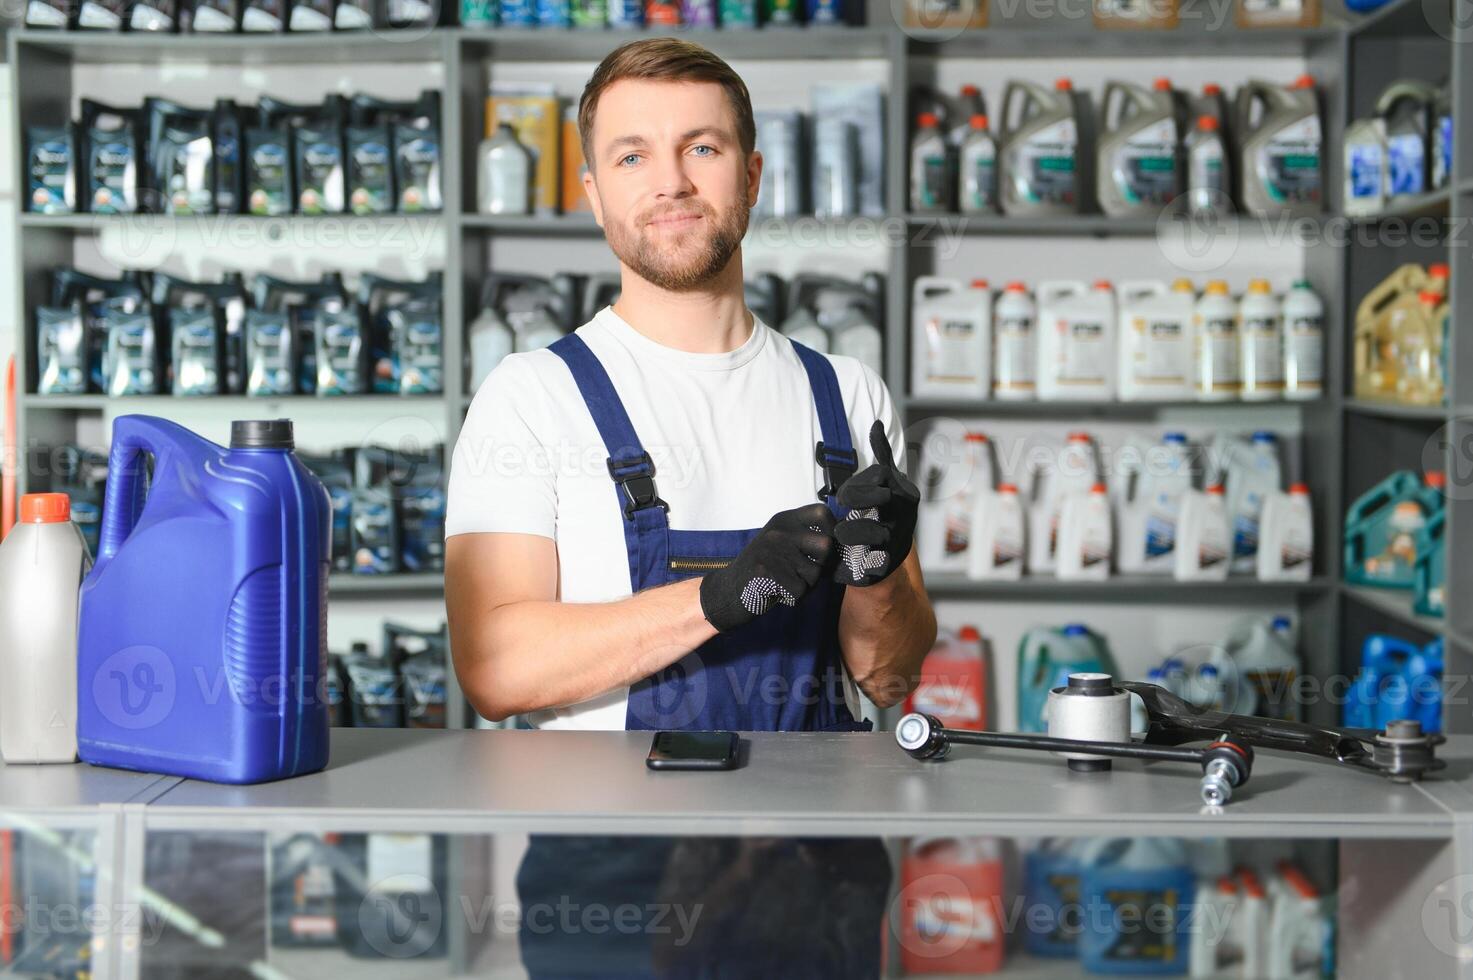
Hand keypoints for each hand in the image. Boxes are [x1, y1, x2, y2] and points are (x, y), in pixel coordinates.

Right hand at [699, 503, 836, 632]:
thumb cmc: (762, 570)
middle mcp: (778, 531)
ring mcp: (770, 551)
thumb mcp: (780, 544)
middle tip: (802, 574)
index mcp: (783, 520)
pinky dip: (792, 598)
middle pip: (825, 545)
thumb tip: (844, 542)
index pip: (822, 512)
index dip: (832, 530)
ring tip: (785, 584)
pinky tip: (777, 593)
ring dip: (805, 586)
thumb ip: (806, 539)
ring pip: (815, 573)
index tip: (821, 549)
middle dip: (820, 566)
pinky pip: (799, 590)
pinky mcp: (764, 573)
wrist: (727, 591)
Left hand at [833, 421, 918, 586]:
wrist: (887, 556)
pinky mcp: (887, 564)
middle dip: (861, 498)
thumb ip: (882, 455)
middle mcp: (905, 515)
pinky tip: (847, 558)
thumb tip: (877, 424)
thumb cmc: (881, 513)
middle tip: (843, 505)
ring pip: (878, 532)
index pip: (881, 475)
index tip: (843, 494)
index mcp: (904, 493)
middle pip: (884, 498)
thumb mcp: (883, 483)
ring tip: (839, 532)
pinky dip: (860, 560)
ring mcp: (897, 540)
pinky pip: (875, 562)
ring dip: (855, 531)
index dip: (859, 482)